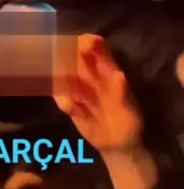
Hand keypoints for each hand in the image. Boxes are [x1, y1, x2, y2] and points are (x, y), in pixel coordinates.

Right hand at [54, 35, 141, 154]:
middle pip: (74, 55)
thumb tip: (120, 75)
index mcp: (108, 70)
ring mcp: (79, 88)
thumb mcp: (130, 110)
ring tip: (72, 95)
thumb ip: (122, 93)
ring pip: (63, 73)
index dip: (88, 42)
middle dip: (67, 56)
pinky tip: (72, 110)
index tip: (82, 45)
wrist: (119, 147)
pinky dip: (63, 100)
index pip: (96, 46)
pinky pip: (60, 95)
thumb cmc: (129, 123)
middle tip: (68, 69)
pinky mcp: (71, 104)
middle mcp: (91, 75)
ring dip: (61, 78)